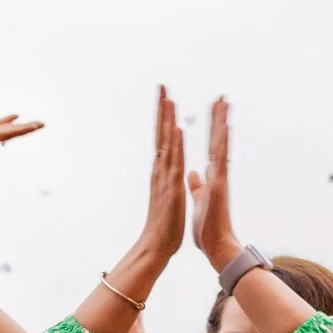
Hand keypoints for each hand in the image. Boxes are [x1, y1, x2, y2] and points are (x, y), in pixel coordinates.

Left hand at [0, 114, 42, 168]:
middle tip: (39, 124)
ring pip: (11, 132)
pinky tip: (32, 126)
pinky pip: (7, 133)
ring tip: (42, 124)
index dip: (5, 121)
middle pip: (8, 130)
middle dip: (23, 127)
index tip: (16, 115)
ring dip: (27, 128)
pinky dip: (20, 130)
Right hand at [127, 86, 186, 267]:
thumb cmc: (163, 226)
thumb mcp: (168, 198)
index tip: (165, 97)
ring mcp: (164, 178)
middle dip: (162, 109)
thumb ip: (169, 182)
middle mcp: (160, 170)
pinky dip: (175, 145)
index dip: (164, 117)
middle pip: (160, 133)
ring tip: (169, 97)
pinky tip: (176, 128)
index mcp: (161, 172)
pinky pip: (174, 162)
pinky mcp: (172, 189)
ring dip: (167, 120)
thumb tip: (169, 171)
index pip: (162, 139)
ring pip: (166, 143)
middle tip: (162, 85)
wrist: (155, 247)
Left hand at [188, 96, 239, 270]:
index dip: (212, 128)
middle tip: (222, 96)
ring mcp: (220, 179)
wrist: (217, 247)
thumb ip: (197, 186)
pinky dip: (222, 143)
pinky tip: (224, 127)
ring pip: (221, 145)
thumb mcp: (199, 202)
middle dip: (219, 118)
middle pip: (218, 140)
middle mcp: (218, 174)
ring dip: (222, 123)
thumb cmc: (209, 229)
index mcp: (211, 177)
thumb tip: (191, 173)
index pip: (211, 146)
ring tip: (224, 102)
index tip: (214, 109)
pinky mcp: (219, 186)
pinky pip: (220, 161)